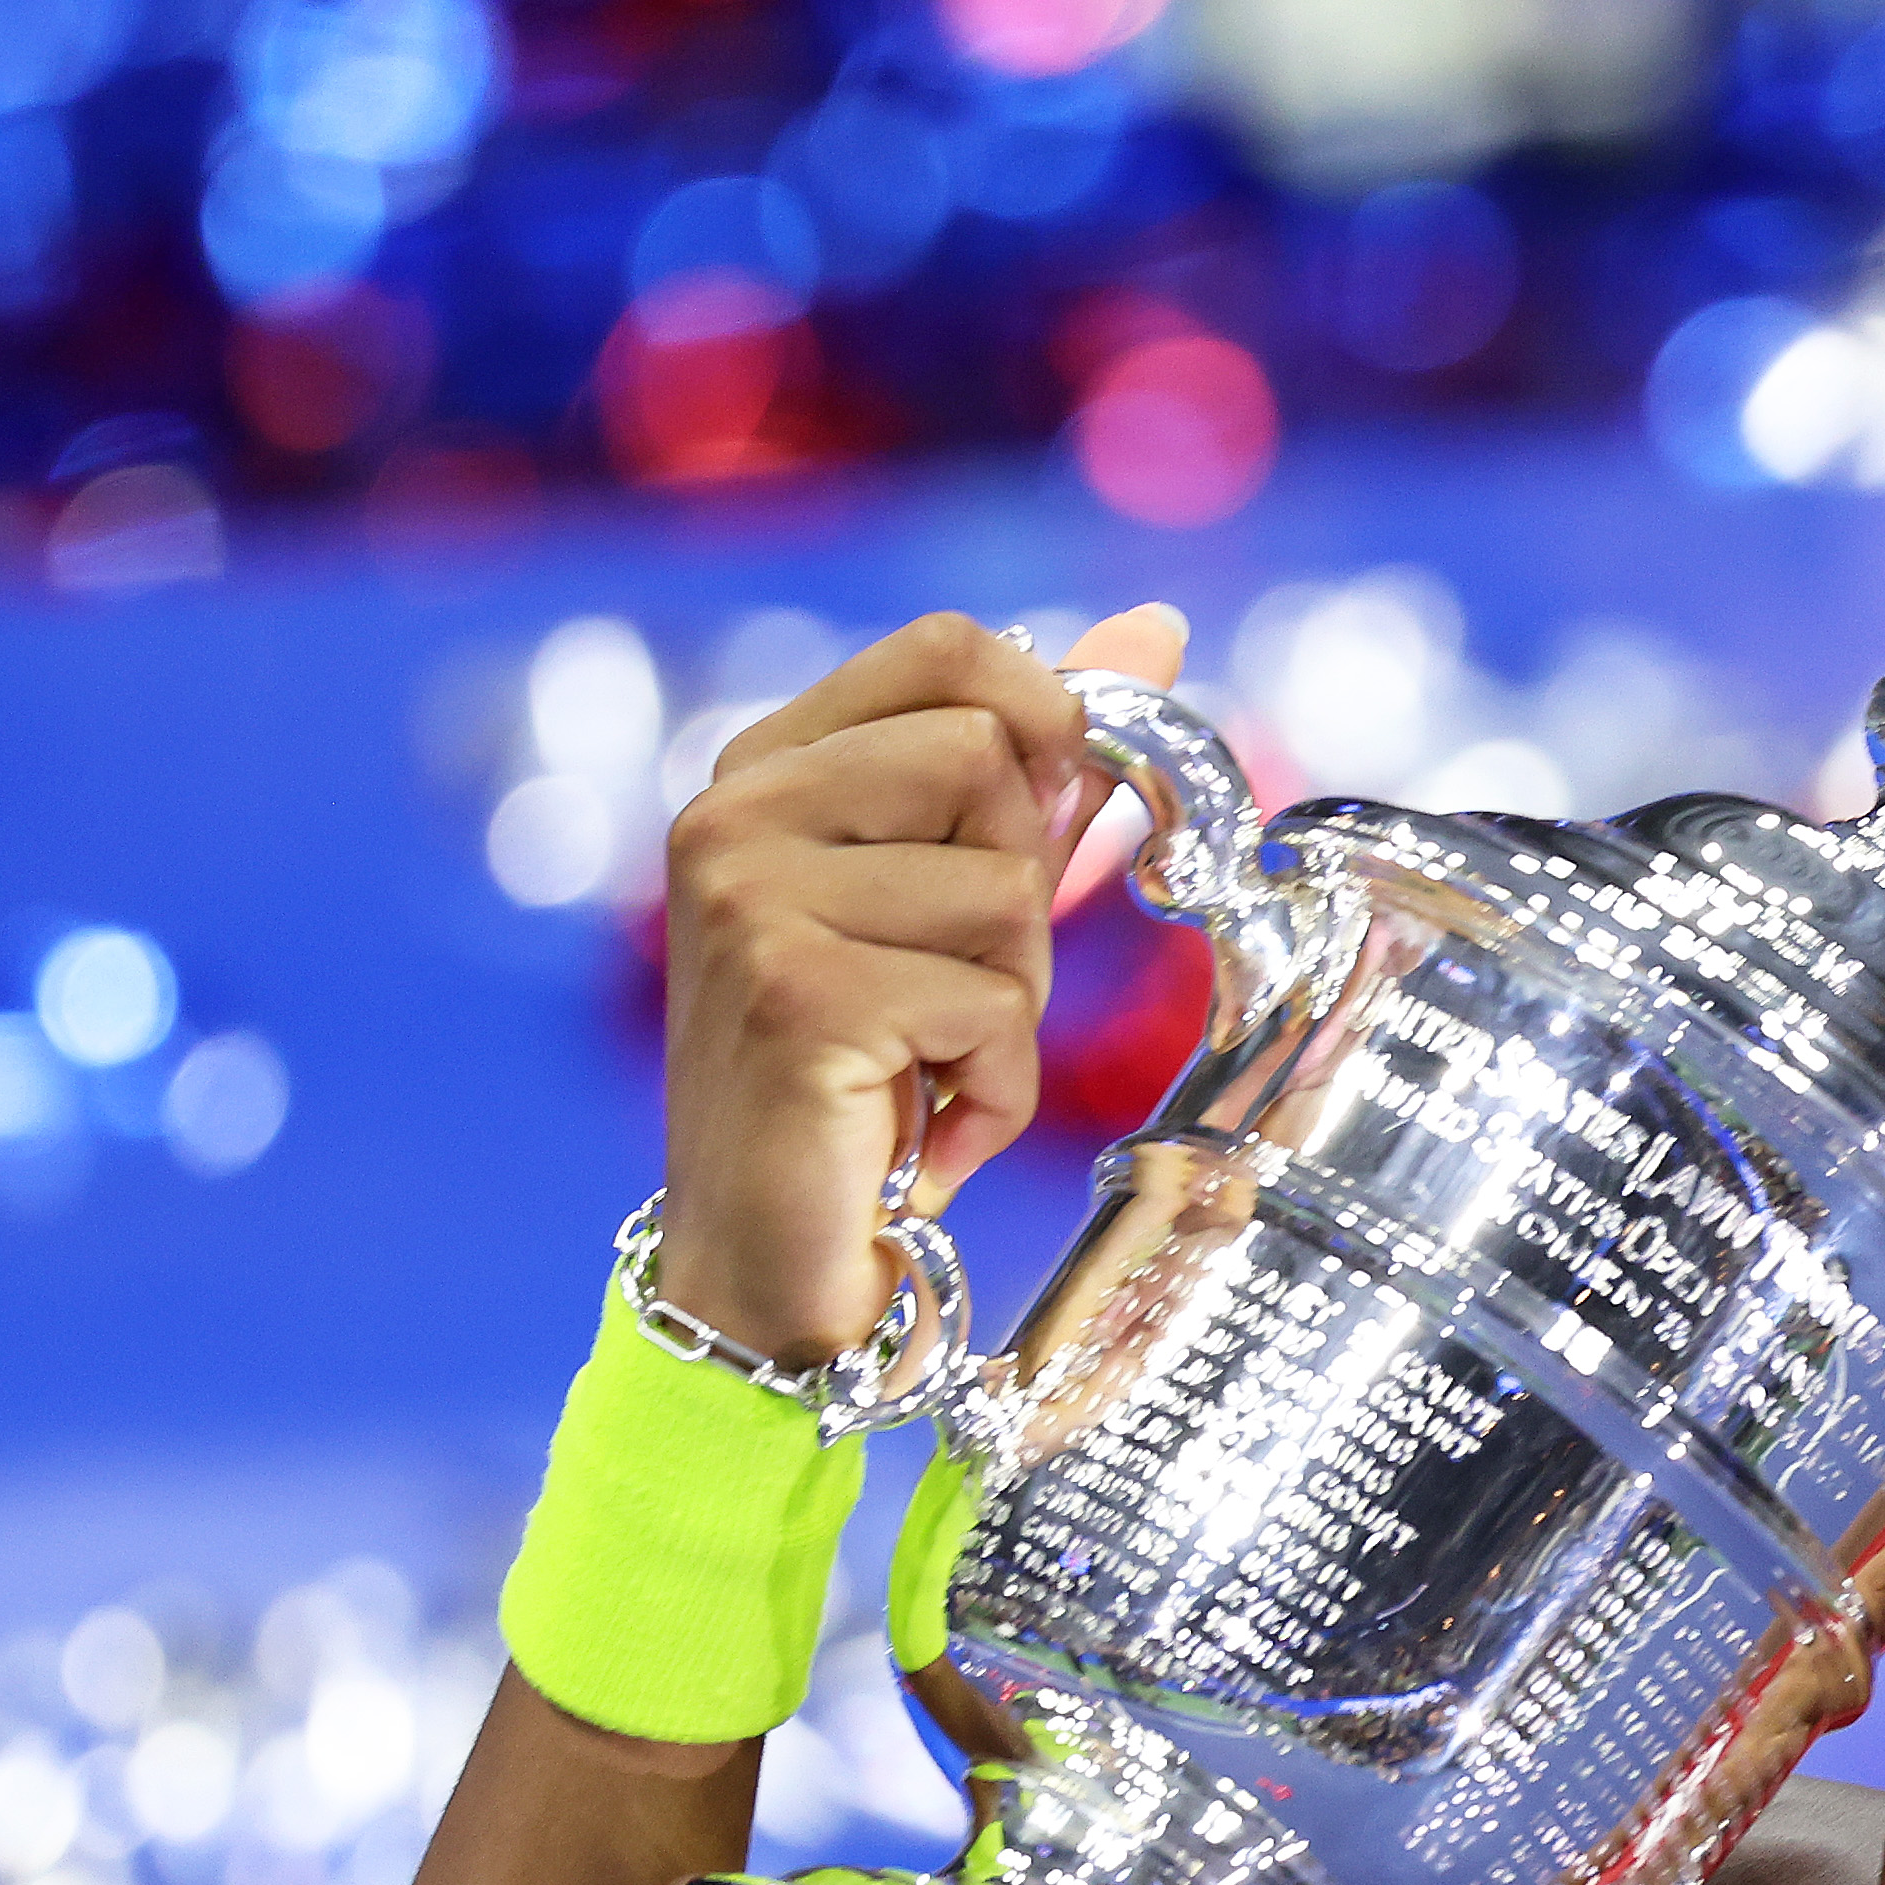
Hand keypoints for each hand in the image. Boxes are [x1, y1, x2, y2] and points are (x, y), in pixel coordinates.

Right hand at [651, 602, 1185, 1361]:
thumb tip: (1152, 627)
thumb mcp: (961, 898)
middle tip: (947, 990)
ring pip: (1006, 891)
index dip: (1045, 721)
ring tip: (927, 1063)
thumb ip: (1039, 768)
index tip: (1041, 825)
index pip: (949, 648)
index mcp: (765, 767)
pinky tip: (924, 1124)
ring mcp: (747, 899)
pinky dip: (994, 1085)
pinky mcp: (794, 994)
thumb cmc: (873, 1077)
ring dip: (1009, 1002)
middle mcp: (732, 813)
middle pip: (992, 760)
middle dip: (1022, 894)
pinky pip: (991, 1002)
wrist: (776, 1257)